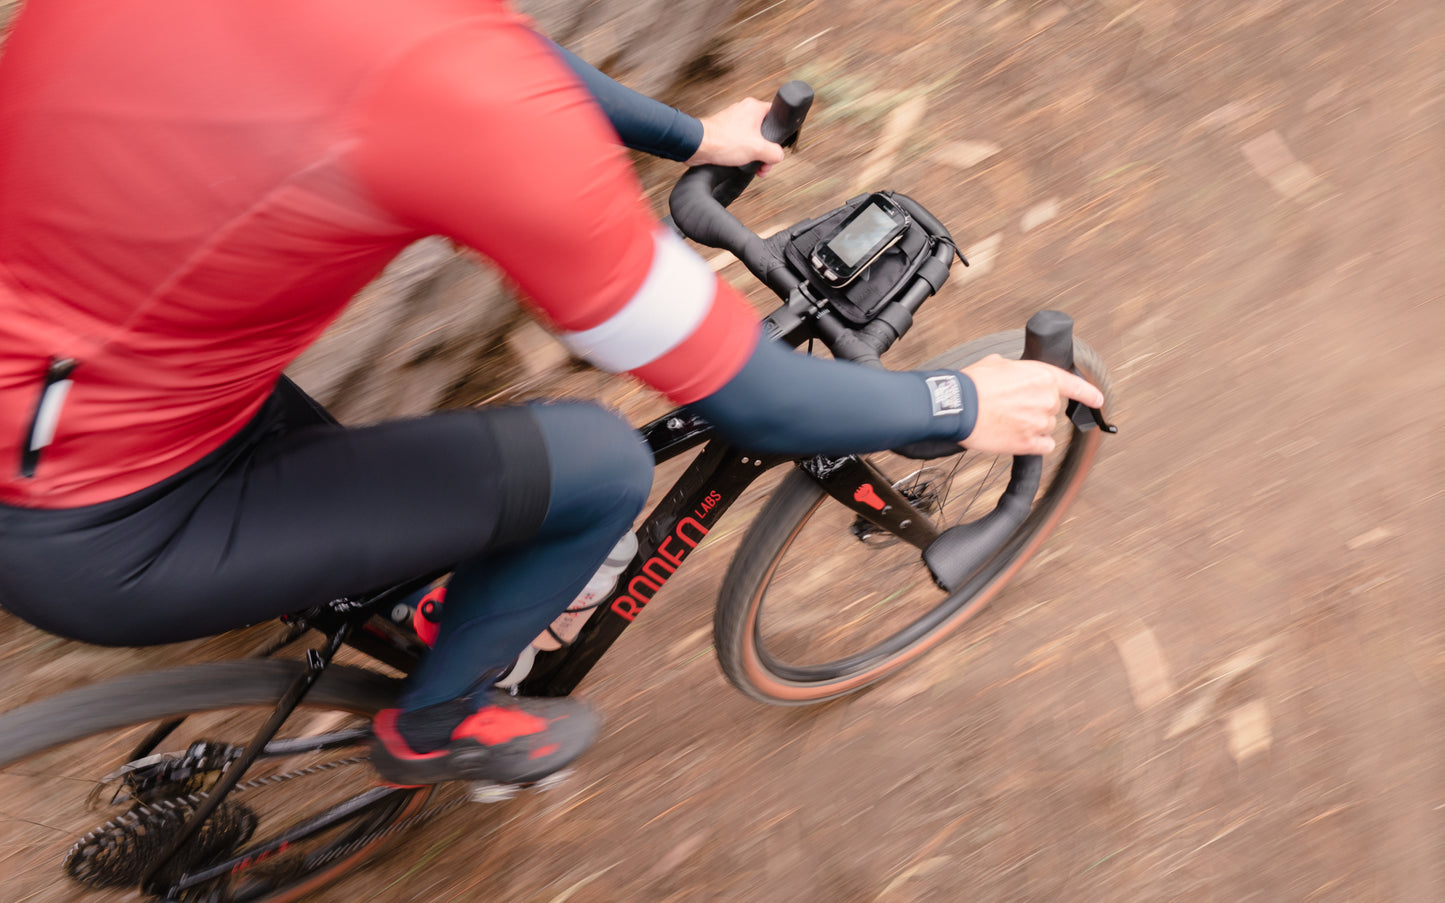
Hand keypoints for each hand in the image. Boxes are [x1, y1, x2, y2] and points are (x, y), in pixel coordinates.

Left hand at [686, 97, 786, 173]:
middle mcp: (744, 111)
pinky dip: (742, 154)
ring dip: (754, 155)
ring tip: (753, 167)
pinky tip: (741, 164)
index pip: (776, 115)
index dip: (779, 133)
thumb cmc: (723, 141)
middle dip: (765, 151)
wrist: (697, 146)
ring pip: (752, 139)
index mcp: (754, 108)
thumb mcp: (758, 149)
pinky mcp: (724, 132)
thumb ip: (775, 153)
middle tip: (764, 164)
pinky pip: (739, 142)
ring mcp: (733, 121)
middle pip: (764, 132)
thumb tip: (778, 156)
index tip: (776, 147)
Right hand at [960, 355, 1104, 455]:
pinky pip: (1044, 446)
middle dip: (1036, 408)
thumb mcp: (998, 362)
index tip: (1098, 400)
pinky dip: (1035, 444)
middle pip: (1052, 408)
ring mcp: (1038, 423)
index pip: (1075, 385)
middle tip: (1012, 406)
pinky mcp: (1027, 444)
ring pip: (1046, 427)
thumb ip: (1017, 369)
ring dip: (1032, 426)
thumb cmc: (973, 384)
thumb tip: (1014, 373)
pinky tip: (1019, 438)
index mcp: (1042, 376)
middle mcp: (1046, 400)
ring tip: (1007, 421)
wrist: (957, 407)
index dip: (1089, 394)